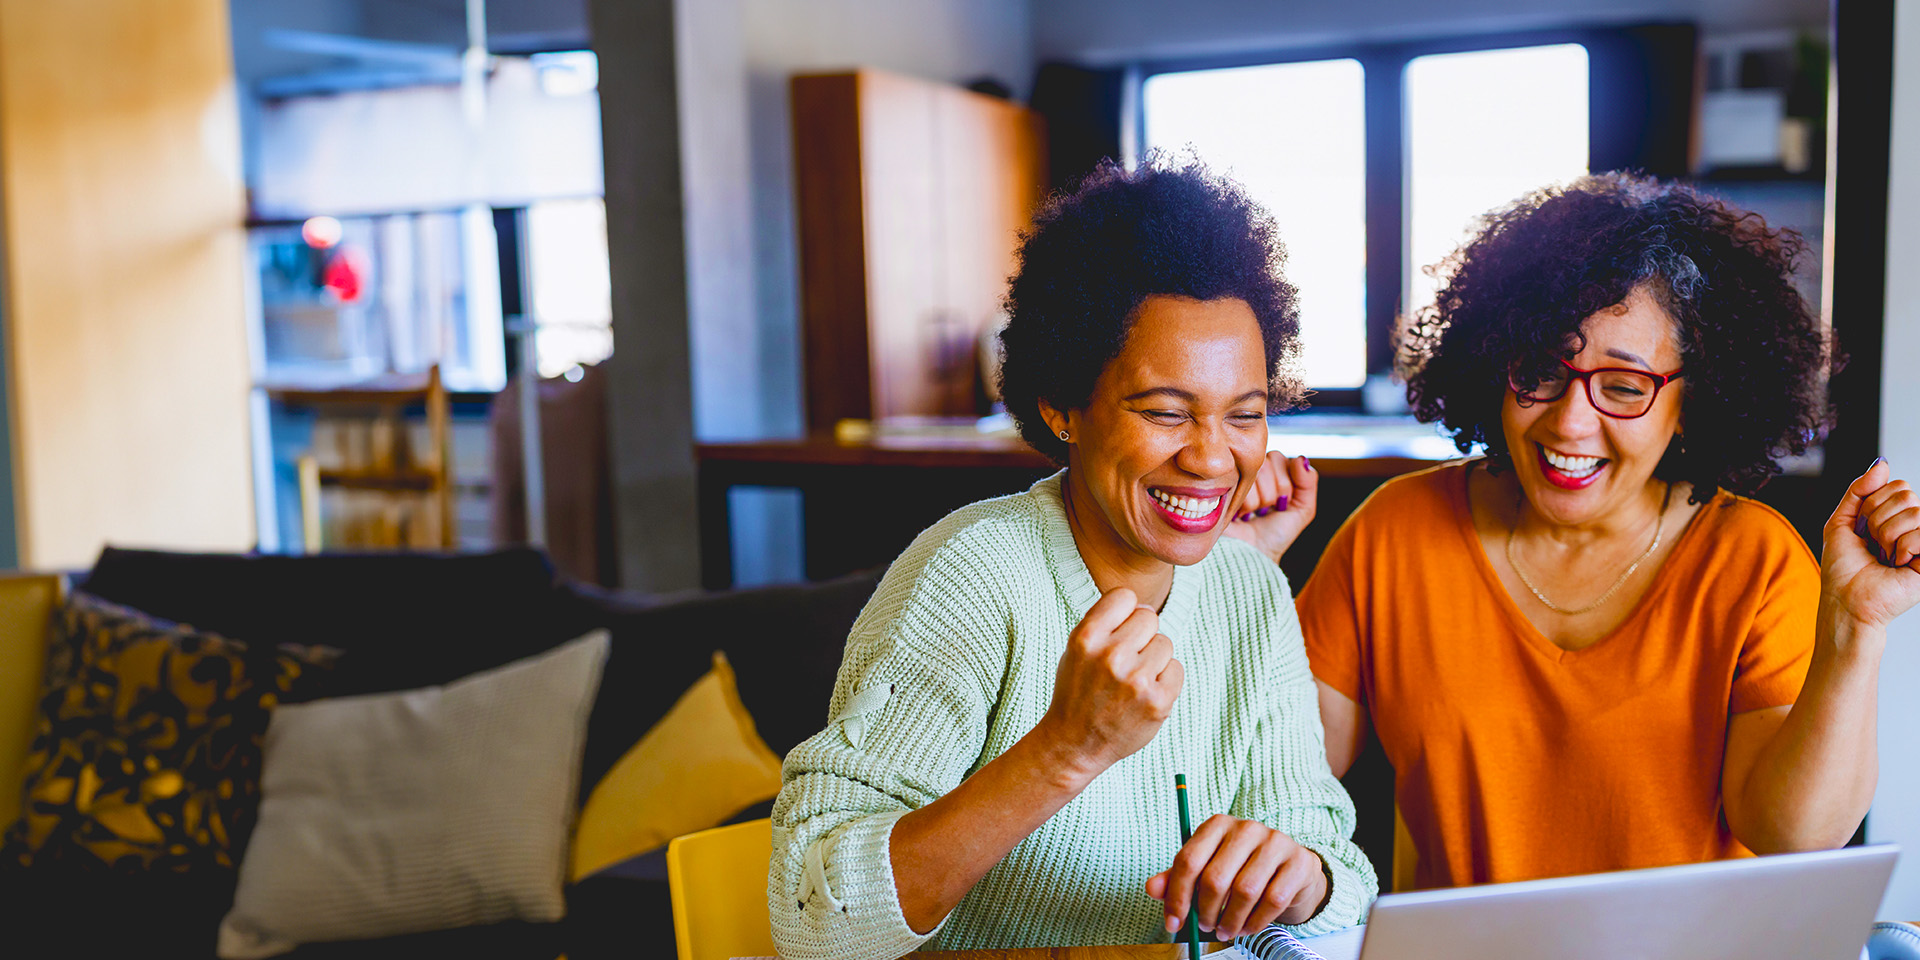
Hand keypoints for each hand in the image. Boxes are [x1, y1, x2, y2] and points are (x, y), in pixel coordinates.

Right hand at [1032, 588, 1183, 781]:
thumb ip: (1106, 622)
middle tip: (1124, 662)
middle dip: (1140, 636)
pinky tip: (1144, 694)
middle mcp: (1111, 656)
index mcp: (1086, 637)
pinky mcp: (1158, 701)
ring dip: (1153, 659)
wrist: (1075, 743)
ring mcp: (1136, 680)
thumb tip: (1146, 609)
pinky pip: (1177, 669)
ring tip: (1132, 680)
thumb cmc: (1078, 691)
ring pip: (1165, 643)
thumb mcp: (1076, 648)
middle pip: (1149, 617)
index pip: (1125, 596)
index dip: (1124, 613)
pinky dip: (1165, 680)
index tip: (1117, 632)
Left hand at [1145, 815, 1327, 938]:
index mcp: (1217, 825)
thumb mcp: (1207, 867)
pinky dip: (1256, 922)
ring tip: (1225, 930)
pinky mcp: (1297, 863)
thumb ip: (1178, 877)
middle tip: (1205, 926)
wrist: (1290, 868)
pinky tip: (1247, 927)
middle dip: (1205, 911)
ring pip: (1245, 891)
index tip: (1173, 922)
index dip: (1176, 896)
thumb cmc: (1241, 867)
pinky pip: (1273, 900)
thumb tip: (1152, 888)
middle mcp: (1246, 828)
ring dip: (1230, 920)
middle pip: (1215, 878)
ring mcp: (1275, 843)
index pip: (1188, 860)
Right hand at [1223, 452, 1317, 564]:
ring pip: (1253, 475)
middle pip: (1266, 464)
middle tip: (1263, 510)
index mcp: (1268, 470)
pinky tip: (1238, 514)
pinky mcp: (1217, 487)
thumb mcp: (1302, 509)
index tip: (1279, 503)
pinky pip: (1239, 485)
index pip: (1279, 458)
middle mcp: (1247, 470)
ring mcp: (1230, 477)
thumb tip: (1301, 459)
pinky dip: (1243, 505)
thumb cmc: (1273, 535)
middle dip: (1271, 494)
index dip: (1283, 483)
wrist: (1251, 556)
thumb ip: (1308, 482)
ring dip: (1256, 502)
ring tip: (1250, 514)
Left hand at [1822, 458, 1919, 629]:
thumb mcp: (1841, 521)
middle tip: (1873, 544)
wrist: (1846, 600)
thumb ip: (1859, 490)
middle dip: (1878, 519)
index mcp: (1895, 516)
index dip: (1873, 504)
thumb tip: (1882, 463)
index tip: (1863, 528)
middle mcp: (1914, 526)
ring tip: (1884, 556)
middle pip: (1907, 494)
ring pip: (1914, 512)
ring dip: (1887, 535)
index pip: (1897, 485)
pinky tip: (1898, 563)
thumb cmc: (1843, 567)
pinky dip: (1902, 548)